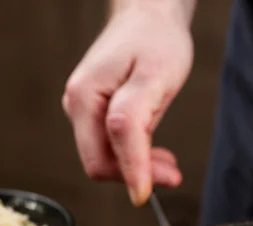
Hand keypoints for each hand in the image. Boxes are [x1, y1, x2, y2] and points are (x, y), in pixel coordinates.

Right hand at [62, 3, 193, 205]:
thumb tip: (133, 177)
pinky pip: (113, 145)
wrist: (150, 14)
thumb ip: (136, 130)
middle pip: (101, 163)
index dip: (134, 177)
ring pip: (108, 157)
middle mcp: (77, 106)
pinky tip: (156, 149)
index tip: (169, 182)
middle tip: (174, 170)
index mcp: (84, 100)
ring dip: (139, 165)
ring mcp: (85, 109)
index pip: (102, 161)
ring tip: (169, 159)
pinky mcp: (97, 112)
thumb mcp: (152, 83)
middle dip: (138, 172)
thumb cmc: (155, 41)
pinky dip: (136, 154)